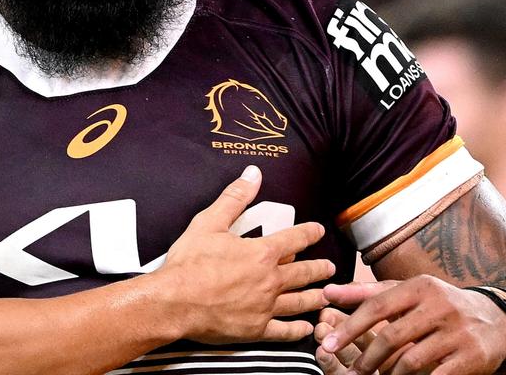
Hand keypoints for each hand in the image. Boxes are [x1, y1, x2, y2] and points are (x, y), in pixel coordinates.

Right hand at [158, 165, 334, 343]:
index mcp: (262, 253)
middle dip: (319, 268)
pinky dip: (297, 330)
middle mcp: (270, 281)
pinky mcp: (256, 329)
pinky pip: (283, 331)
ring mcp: (265, 307)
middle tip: (330, 268)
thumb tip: (252, 174)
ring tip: (326, 296)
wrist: (174, 302)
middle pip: (303, 273)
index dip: (309, 233)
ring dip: (315, 297)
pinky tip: (305, 328)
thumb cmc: (190, 263)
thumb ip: (234, 198)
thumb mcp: (209, 222)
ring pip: (299, 302)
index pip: (295, 239)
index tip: (318, 231)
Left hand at [320, 277, 505, 373]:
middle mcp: (439, 306)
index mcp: (420, 287)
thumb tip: (327, 292)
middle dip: (367, 359)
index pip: (377, 306)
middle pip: (392, 336)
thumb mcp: (407, 292)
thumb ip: (367, 294)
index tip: (327, 344)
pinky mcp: (471, 357)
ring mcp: (457, 332)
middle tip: (353, 373)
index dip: (350, 327)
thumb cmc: (440, 305)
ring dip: (389, 374)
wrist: (497, 319)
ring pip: (411, 360)